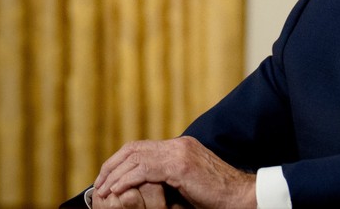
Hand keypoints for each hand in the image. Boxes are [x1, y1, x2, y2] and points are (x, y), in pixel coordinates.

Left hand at [93, 136, 255, 208]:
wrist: (241, 196)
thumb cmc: (218, 195)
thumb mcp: (190, 181)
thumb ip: (171, 175)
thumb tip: (148, 182)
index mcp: (182, 146)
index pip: (142, 147)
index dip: (121, 161)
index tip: (108, 177)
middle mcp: (180, 144)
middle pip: (134, 148)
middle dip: (112, 165)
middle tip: (99, 183)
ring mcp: (181, 153)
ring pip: (136, 157)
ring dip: (115, 174)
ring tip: (103, 189)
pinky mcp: (181, 166)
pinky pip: (145, 169)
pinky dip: (127, 179)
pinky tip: (117, 190)